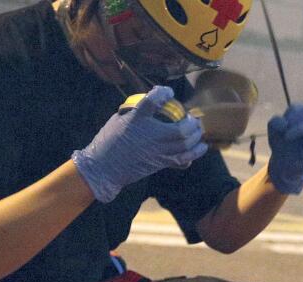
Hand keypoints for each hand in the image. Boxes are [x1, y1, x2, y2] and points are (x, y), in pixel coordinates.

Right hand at [72, 86, 206, 203]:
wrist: (104, 168)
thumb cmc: (109, 141)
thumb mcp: (119, 119)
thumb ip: (136, 112)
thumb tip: (150, 105)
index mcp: (137, 120)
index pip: (153, 101)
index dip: (163, 93)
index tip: (169, 92)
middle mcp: (151, 136)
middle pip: (180, 129)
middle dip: (191, 123)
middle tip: (192, 118)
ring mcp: (157, 152)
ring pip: (185, 146)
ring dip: (196, 138)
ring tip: (198, 132)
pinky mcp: (160, 164)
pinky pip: (181, 161)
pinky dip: (191, 156)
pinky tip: (195, 151)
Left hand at [267, 104, 302, 194]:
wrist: (285, 164)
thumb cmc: (282, 144)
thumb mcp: (273, 132)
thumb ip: (274, 122)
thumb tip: (284, 124)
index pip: (296, 109)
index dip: (286, 117)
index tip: (280, 129)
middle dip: (294, 121)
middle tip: (285, 133)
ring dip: (300, 130)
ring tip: (288, 138)